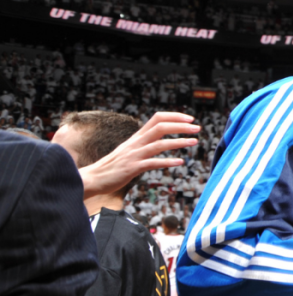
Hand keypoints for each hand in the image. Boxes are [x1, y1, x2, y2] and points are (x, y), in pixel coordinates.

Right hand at [78, 112, 199, 198]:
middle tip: (197, 128)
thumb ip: (143, 143)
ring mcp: (134, 155)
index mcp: (137, 137)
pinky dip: (167, 161)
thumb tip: (158, 139)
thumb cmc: (113, 166)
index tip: (190, 119)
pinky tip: (180, 162)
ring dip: (179, 142)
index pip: (157, 118)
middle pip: (160, 127)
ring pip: (159, 144)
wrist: (92, 179)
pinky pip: (152, 163)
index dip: (174, 116)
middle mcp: (136, 143)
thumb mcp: (129, 150)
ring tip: (194, 142)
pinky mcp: (132, 168)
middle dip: (181, 126)